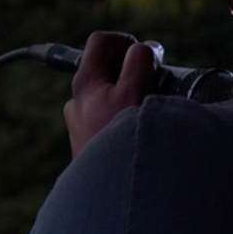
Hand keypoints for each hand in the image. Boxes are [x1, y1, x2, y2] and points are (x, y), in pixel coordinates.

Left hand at [62, 31, 158, 156]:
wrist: (110, 193)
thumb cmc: (121, 141)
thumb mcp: (136, 92)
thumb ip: (140, 62)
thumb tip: (146, 49)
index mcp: (85, 82)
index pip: (101, 41)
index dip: (127, 40)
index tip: (148, 55)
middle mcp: (77, 101)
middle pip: (106, 68)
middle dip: (133, 70)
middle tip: (155, 83)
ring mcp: (81, 124)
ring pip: (110, 96)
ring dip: (131, 95)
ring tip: (150, 112)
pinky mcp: (90, 144)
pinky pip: (110, 120)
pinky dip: (126, 119)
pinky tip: (140, 133)